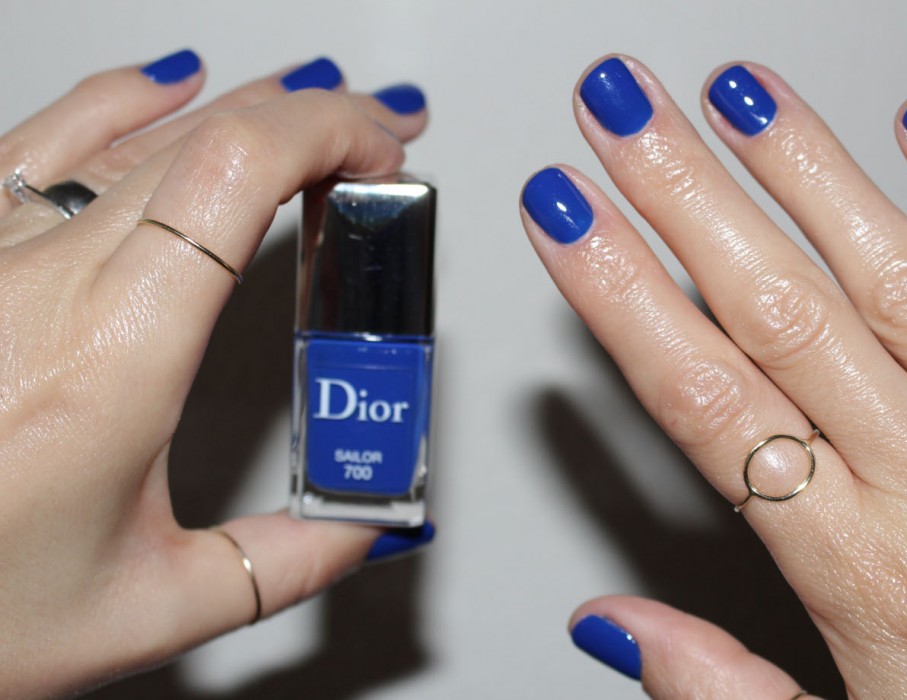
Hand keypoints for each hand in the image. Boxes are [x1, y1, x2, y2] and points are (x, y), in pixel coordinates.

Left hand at [0, 51, 431, 697]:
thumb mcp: (141, 611)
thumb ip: (278, 565)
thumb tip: (362, 525)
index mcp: (110, 355)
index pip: (236, 173)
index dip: (327, 130)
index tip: (383, 150)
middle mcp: (40, 283)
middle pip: (203, 136)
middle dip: (313, 119)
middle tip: (375, 139)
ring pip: (131, 129)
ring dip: (239, 110)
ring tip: (304, 108)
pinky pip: (39, 138)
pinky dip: (119, 100)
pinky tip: (165, 88)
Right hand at [521, 55, 906, 697]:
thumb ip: (719, 689)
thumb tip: (608, 630)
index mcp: (860, 566)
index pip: (705, 401)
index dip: (623, 297)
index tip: (567, 220)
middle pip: (783, 315)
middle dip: (686, 198)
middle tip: (623, 114)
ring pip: (898, 281)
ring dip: (809, 176)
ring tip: (738, 95)